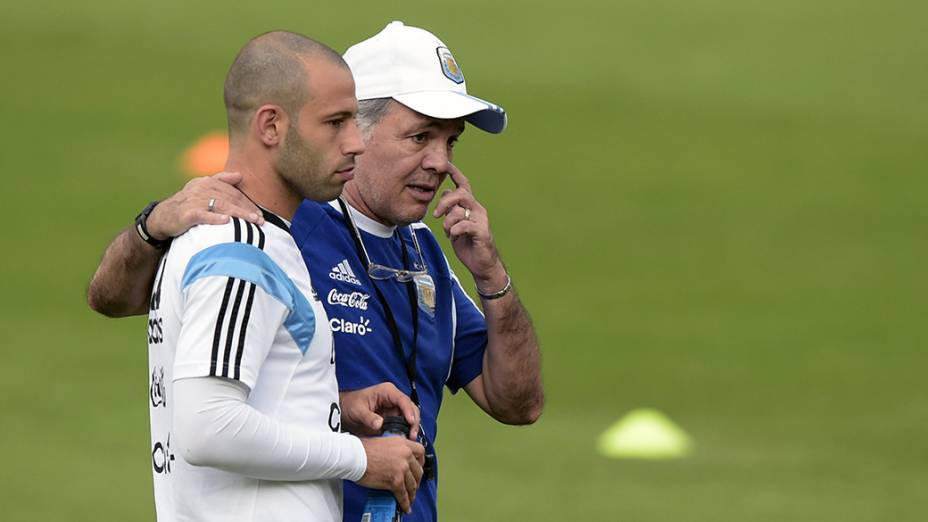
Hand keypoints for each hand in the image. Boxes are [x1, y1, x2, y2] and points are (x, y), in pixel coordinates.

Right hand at [146, 171, 262, 239]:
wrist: (162, 217)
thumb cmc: (187, 204)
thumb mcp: (202, 189)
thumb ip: (221, 181)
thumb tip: (240, 175)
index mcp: (207, 182)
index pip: (233, 192)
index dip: (248, 202)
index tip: (260, 213)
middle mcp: (201, 189)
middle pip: (230, 198)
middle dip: (248, 209)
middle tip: (261, 219)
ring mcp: (194, 201)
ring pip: (221, 206)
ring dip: (239, 214)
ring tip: (252, 221)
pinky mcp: (187, 214)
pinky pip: (203, 215)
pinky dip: (215, 218)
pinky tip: (227, 221)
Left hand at [340, 383, 419, 439]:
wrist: (344, 410)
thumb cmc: (350, 405)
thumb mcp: (358, 411)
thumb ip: (369, 418)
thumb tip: (380, 424)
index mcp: (387, 391)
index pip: (403, 400)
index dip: (409, 411)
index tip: (411, 423)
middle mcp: (394, 398)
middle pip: (410, 408)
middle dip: (414, 421)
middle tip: (412, 435)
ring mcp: (394, 407)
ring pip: (410, 416)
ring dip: (411, 427)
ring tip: (410, 439)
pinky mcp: (393, 417)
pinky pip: (403, 423)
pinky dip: (406, 430)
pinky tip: (405, 439)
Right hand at [358, 437, 424, 512]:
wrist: (355, 455)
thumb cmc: (363, 449)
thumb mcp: (384, 441)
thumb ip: (394, 448)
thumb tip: (395, 457)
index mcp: (402, 443)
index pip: (420, 451)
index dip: (420, 461)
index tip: (418, 467)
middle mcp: (405, 454)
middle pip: (418, 470)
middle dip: (416, 480)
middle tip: (413, 484)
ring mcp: (402, 468)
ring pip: (412, 484)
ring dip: (412, 492)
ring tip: (410, 497)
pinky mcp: (395, 480)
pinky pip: (403, 494)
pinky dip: (405, 502)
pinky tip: (405, 505)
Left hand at [432, 164, 507, 291]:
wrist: (482, 264)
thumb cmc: (468, 244)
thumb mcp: (455, 224)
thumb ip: (451, 209)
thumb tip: (445, 191)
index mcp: (470, 205)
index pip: (463, 183)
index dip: (454, 172)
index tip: (444, 164)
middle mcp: (477, 209)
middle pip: (461, 193)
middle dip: (445, 201)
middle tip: (437, 214)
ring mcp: (481, 220)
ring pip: (460, 210)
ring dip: (448, 222)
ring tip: (448, 232)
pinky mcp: (482, 232)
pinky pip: (464, 225)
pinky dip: (455, 230)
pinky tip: (455, 237)